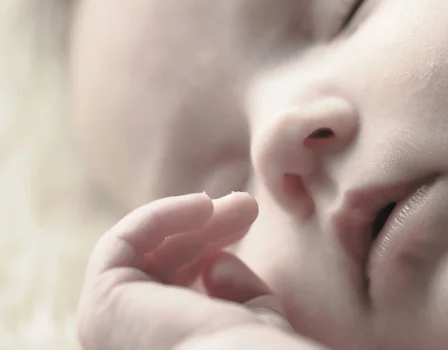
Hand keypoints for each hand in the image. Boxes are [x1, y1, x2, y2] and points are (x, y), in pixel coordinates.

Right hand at [77, 192, 324, 349]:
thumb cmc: (256, 349)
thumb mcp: (256, 316)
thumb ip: (237, 290)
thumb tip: (216, 262)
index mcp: (163, 340)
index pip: (177, 283)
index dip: (212, 243)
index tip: (248, 218)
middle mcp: (130, 338)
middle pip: (162, 262)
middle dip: (209, 227)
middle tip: (247, 204)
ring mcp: (110, 323)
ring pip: (146, 249)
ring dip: (191, 216)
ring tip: (242, 203)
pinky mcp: (101, 301)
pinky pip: (124, 241)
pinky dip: (162, 214)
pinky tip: (203, 205)